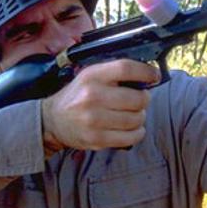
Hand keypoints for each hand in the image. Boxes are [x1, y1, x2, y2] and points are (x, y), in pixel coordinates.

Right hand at [41, 59, 158, 152]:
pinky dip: (137, 133)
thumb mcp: (89, 76)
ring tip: (133, 114)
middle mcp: (92, 96)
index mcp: (91, 76)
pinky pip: (130, 137)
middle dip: (144, 99)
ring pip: (136, 119)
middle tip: (140, 100)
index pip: (126, 68)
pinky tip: (133, 128)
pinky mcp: (97, 139)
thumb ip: (113, 74)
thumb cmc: (77, 96)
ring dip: (141, 117)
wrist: (52, 121)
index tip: (154, 76)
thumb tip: (146, 76)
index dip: (146, 71)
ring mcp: (94, 120)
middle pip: (137, 98)